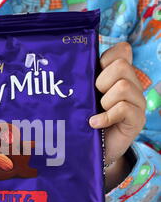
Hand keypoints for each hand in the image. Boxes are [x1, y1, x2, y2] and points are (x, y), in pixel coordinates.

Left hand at [89, 42, 145, 188]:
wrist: (94, 150)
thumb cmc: (85, 120)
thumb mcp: (83, 95)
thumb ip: (82, 78)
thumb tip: (65, 63)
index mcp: (120, 74)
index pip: (122, 50)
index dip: (105, 59)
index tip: (93, 75)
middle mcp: (132, 85)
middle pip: (122, 65)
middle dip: (102, 80)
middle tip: (94, 96)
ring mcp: (137, 102)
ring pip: (123, 86)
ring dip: (105, 100)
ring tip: (96, 112)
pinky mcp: (137, 120)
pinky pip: (124, 108)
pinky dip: (106, 116)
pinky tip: (95, 123)